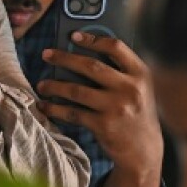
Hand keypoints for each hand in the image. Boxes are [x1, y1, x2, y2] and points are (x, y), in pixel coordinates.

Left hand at [37, 33, 163, 186]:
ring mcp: (116, 107)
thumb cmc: (137, 112)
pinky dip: (55, 108)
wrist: (144, 150)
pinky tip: (45, 106)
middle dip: (64, 58)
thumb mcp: (140, 88)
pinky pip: (73, 112)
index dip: (93, 39)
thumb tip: (82, 53)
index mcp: (140, 73)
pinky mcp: (103, 125)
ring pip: (77, 90)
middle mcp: (130, 88)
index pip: (116, 47)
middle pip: (91, 66)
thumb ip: (120, 71)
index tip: (73, 36)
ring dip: (55, 86)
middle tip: (46, 55)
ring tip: (41, 85)